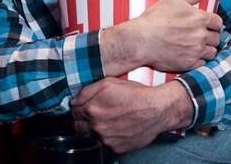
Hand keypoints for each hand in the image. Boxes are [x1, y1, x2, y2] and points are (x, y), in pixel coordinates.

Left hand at [70, 78, 192, 152]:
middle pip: (77, 127)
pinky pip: (105, 143)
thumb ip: (87, 91)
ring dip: (93, 129)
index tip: (80, 108)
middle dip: (80, 121)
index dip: (76, 109)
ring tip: (106, 120)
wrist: (157, 110)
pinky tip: (116, 128)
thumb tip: (73, 101)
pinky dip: (107, 137)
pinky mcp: (116, 148)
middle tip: (89, 115)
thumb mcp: (110, 82)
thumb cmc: (136, 94)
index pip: (73, 112)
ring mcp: (106, 139)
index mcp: (92, 109)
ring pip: (90, 136)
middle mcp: (97, 126)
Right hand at [132, 0, 222, 71]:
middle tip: (201, 36)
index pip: (218, 22)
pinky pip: (203, 64)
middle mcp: (201, 35)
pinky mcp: (189, 63)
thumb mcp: (173, 0)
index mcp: (200, 18)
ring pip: (212, 52)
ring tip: (197, 46)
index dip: (214, 23)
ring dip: (207, 49)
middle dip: (211, 36)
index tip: (208, 25)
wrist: (141, 39)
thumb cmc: (155, 18)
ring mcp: (196, 50)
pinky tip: (190, 55)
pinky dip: (199, 60)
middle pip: (217, 38)